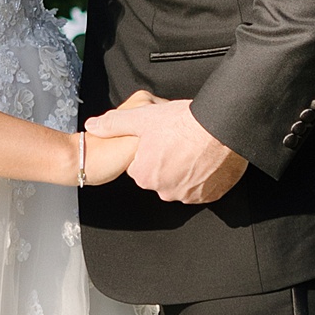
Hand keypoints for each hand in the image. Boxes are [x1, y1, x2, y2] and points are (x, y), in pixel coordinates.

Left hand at [85, 91, 247, 205]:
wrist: (222, 129)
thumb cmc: (184, 124)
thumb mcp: (142, 118)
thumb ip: (114, 124)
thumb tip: (92, 126)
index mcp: (144, 174)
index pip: (141, 164)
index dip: (150, 148)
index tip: (161, 138)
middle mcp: (164, 190)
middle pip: (161, 175)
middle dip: (168, 160)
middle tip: (179, 141)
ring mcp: (188, 195)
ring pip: (182, 182)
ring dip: (186, 169)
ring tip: (194, 148)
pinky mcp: (209, 196)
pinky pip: (202, 187)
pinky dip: (203, 176)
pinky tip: (205, 159)